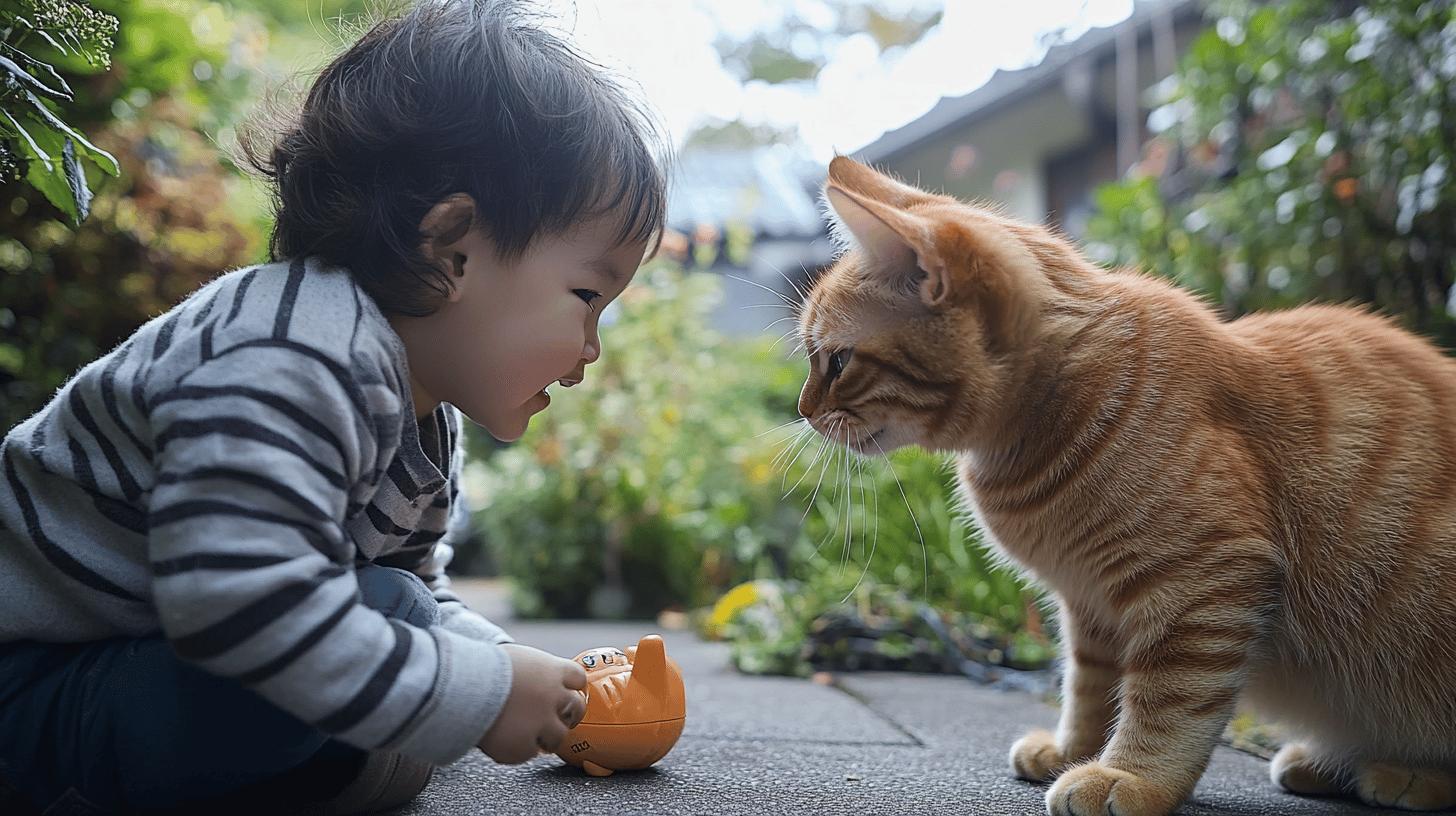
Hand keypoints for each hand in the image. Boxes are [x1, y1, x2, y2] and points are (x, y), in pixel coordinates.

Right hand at [477, 644, 587, 763]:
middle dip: (568, 714)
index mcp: (552, 670)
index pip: (578, 678)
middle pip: (576, 708)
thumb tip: (538, 675)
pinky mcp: (525, 746)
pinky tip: (508, 740)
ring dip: (546, 736)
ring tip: (529, 733)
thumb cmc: (481, 667)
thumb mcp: (515, 657)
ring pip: (558, 737)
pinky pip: (530, 752)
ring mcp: (542, 723)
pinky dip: (521, 749)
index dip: (571, 686)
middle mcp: (553, 697)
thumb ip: (534, 669)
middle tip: (554, 718)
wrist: (460, 687)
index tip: (564, 692)